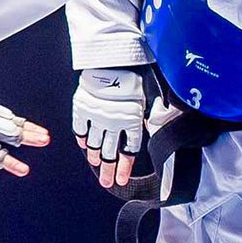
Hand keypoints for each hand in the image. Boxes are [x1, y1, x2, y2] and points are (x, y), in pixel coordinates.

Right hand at [73, 68, 146, 187]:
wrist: (111, 61)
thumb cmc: (135, 74)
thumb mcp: (153, 93)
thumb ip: (157, 112)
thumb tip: (161, 124)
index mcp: (132, 121)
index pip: (128, 151)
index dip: (124, 168)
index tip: (121, 180)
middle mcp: (113, 124)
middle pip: (110, 153)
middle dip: (108, 170)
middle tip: (106, 182)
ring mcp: (96, 118)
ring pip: (94, 144)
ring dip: (95, 156)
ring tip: (95, 163)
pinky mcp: (82, 109)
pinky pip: (80, 130)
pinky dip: (82, 139)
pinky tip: (83, 145)